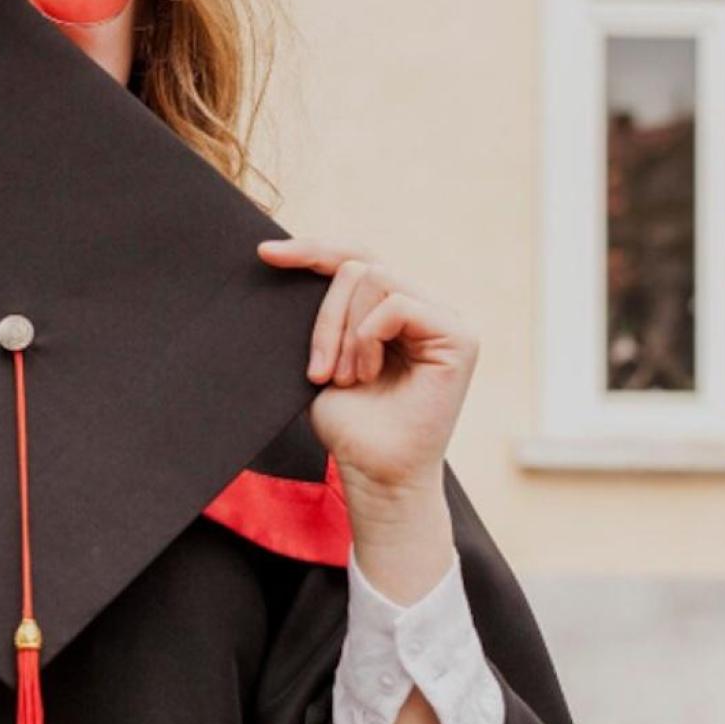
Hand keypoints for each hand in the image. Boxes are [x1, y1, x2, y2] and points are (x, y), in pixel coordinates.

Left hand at [257, 237, 478, 504]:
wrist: (373, 474)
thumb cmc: (349, 425)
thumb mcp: (323, 356)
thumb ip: (323, 313)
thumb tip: (289, 258)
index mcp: (392, 309)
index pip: (356, 258)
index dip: (312, 250)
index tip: (265, 255)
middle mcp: (423, 306)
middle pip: (359, 265)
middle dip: (325, 316)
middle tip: (319, 371)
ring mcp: (444, 319)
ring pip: (374, 278)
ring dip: (344, 332)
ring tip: (344, 378)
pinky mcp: (458, 336)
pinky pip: (397, 304)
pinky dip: (368, 337)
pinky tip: (366, 373)